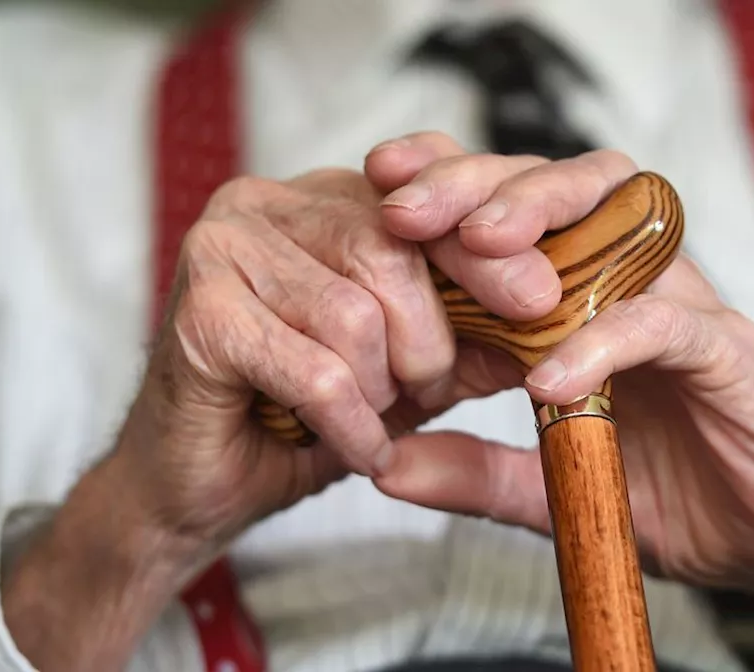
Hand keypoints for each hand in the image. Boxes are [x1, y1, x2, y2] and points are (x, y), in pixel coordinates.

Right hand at [1, 147, 564, 669]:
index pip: (421, 195)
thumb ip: (470, 334)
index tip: (541, 299)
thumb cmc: (301, 416)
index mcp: (318, 198)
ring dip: (382, 390)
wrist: (201, 485)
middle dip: (430, 340)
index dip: (487, 247)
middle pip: (391, 250)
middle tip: (426, 393)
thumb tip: (556, 310)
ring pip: (355, 314)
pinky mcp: (198, 312)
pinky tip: (353, 449)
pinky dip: (349, 424)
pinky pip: (315, 371)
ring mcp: (221, 248)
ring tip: (373, 421)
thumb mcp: (407, 369)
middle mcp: (264, 203)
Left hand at [367, 135, 753, 644]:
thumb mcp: (556, 487)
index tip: (378, 190)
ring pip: (618, 220)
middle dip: (478, 182)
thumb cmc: (682, 498)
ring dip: (540, 218)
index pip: (517, 213)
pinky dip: (602, 342)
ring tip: (471, 246)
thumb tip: (384, 466)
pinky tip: (547, 377)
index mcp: (587, 300)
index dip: (450, 187)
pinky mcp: (727, 352)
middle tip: (406, 207)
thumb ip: (476, 472)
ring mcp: (683, 309)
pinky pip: (664, 324)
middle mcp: (633, 286)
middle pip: (559, 188)